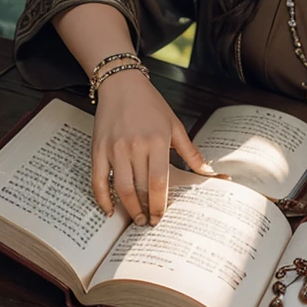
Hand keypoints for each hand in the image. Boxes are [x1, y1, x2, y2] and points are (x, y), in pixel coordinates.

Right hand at [91, 71, 214, 224]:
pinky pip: (98, 179)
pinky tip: (109, 209)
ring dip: (128, 208)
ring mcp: (114, 148)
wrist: (121, 84)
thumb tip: (208, 172)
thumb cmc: (151, 104)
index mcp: (156, 141)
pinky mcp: (98, 148)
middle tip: (150, 222)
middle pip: (139, 188)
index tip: (161, 217)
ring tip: (136, 218)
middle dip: (146, 210)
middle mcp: (134, 146)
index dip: (160, 204)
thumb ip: (190, 151)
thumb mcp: (174, 125)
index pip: (159, 182)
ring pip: (120, 187)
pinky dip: (102, 197)